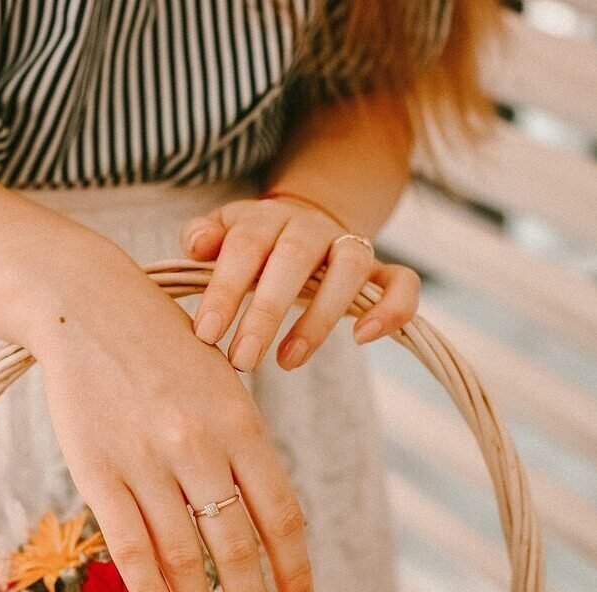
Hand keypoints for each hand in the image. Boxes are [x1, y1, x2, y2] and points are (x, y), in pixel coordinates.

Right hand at [29, 237, 313, 591]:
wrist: (85, 305)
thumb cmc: (162, 347)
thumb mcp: (221, 383)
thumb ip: (242, 449)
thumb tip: (262, 524)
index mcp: (240, 423)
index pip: (281, 514)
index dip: (295, 569)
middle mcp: (199, 446)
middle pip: (237, 547)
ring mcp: (146, 461)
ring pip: (184, 557)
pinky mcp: (98, 472)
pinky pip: (130, 546)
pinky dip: (152, 591)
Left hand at [181, 196, 419, 370]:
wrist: (303, 226)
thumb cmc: (253, 247)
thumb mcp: (223, 236)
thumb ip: (204, 237)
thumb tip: (196, 245)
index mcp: (266, 221)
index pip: (244, 247)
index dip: (225, 289)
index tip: (206, 334)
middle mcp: (310, 229)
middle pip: (293, 259)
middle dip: (267, 312)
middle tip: (242, 360)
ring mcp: (349, 247)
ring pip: (348, 269)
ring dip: (319, 318)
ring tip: (287, 362)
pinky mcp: (380, 272)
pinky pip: (402, 283)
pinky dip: (392, 308)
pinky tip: (362, 338)